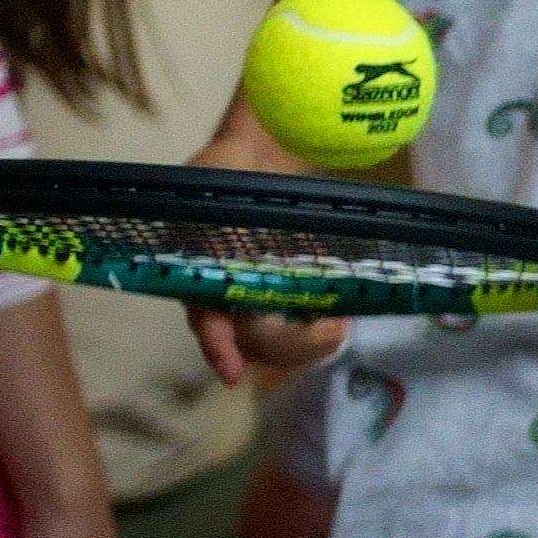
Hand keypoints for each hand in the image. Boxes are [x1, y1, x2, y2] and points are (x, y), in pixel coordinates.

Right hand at [186, 100, 348, 384]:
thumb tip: (226, 202)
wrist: (255, 164)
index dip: (218, 347)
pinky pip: (294, 335)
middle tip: (333, 329)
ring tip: (337, 325)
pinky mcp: (280, 302)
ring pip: (274, 348)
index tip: (231, 374)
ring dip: (307, 345)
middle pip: (251, 342)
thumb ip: (220, 190)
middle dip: (291, 344)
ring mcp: (251, 303)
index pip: (205, 318)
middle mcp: (222, 297)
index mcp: (199, 273)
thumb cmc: (228, 169)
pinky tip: (337, 320)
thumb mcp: (219, 171)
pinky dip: (316, 336)